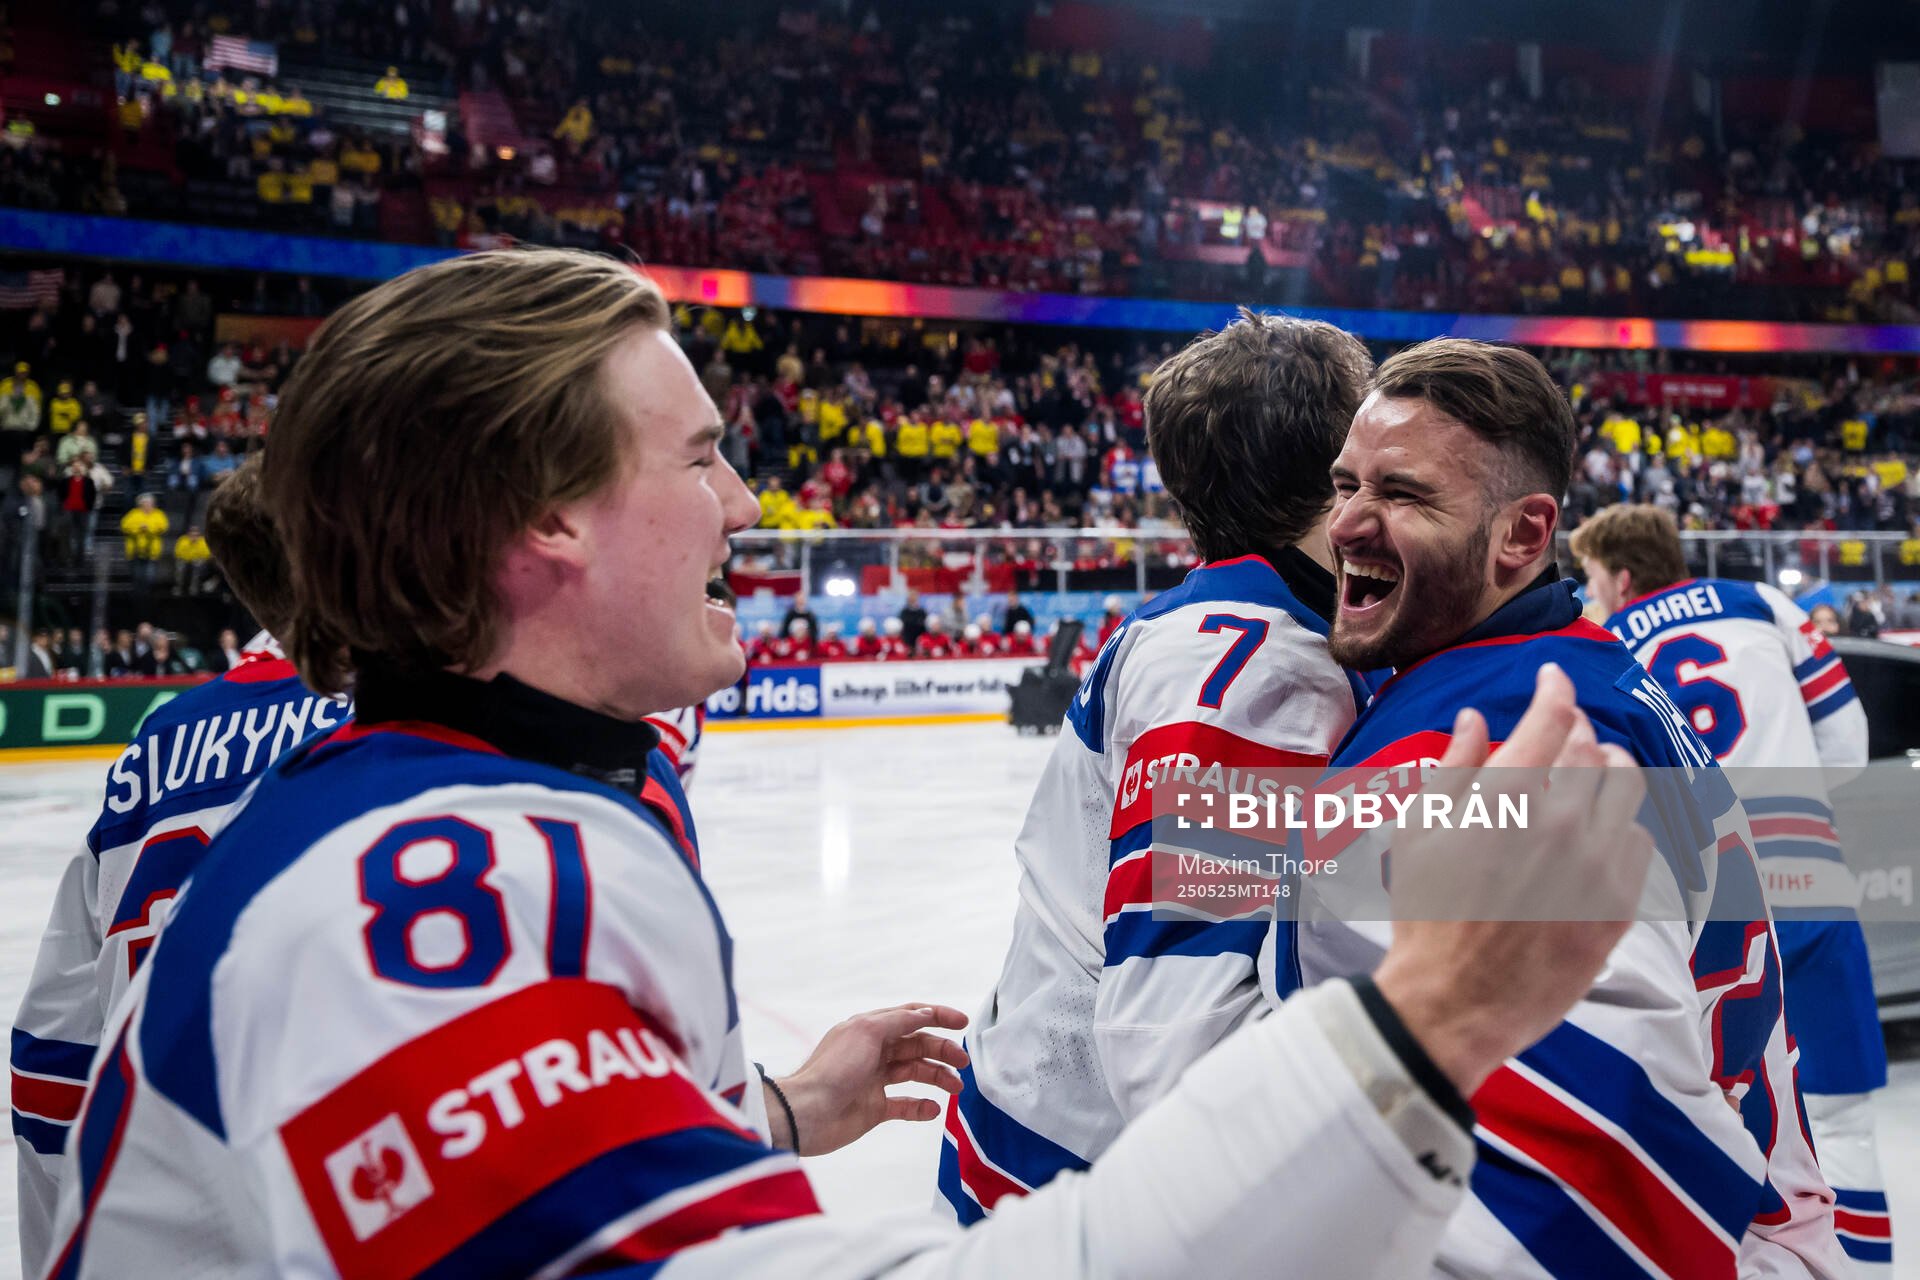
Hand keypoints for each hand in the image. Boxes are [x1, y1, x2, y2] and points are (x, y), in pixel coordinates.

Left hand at [767, 1003, 967, 1155]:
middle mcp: (873, 1052)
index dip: (937, 1017)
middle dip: (942, 1051)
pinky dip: (921, 1107)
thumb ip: (899, 1021)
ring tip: (956, 1088)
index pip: (910, 1017)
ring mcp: (874, 1080)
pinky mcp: (874, 1108)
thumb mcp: (867, 1033)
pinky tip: (934, 1108)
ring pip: (914, 1074)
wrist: (807, 1113)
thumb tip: (925, 1012)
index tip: (962, 1023)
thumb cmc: (834, 1069)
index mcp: (870, 1029)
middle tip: (963, 1063)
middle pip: (916, 1046)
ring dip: (937, 1077)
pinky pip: (904, 1105)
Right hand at [1373, 663, 1653, 1095]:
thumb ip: (1454, 768)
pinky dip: (1623, 826)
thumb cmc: (1425, 914)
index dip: (1555, 687)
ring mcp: (1597, 866)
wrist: (1453, 1000)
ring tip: (1596, 773)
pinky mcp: (1618, 907)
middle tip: (1567, 730)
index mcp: (1508, 798)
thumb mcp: (1419, 832)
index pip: (1551, 718)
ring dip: (1613, 770)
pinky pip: (1641, 844)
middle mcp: (1562, 823)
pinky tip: (1601, 834)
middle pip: (1595, 749)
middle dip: (1581, 729)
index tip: (1552, 675)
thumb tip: (1477, 720)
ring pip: (1630, 791)